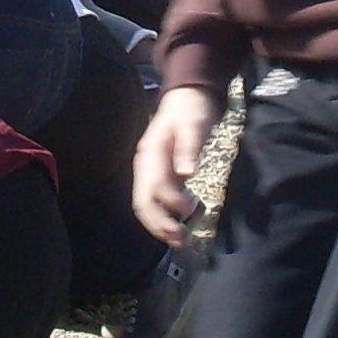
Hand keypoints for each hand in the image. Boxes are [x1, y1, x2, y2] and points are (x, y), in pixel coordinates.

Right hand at [132, 85, 222, 244]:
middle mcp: (146, 166)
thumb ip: (189, 148)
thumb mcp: (194, 124)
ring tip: (178, 241)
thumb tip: (187, 173)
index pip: (155, 185)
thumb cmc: (191, 110)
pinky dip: (163, 216)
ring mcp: (150, 172)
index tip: (191, 209)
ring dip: (160, 225)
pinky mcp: (159, 176)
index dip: (170, 201)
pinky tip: (176, 226)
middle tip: (180, 240)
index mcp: (151, 153)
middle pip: (144, 202)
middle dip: (159, 224)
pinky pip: (155, 201)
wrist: (187, 97)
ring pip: (147, 205)